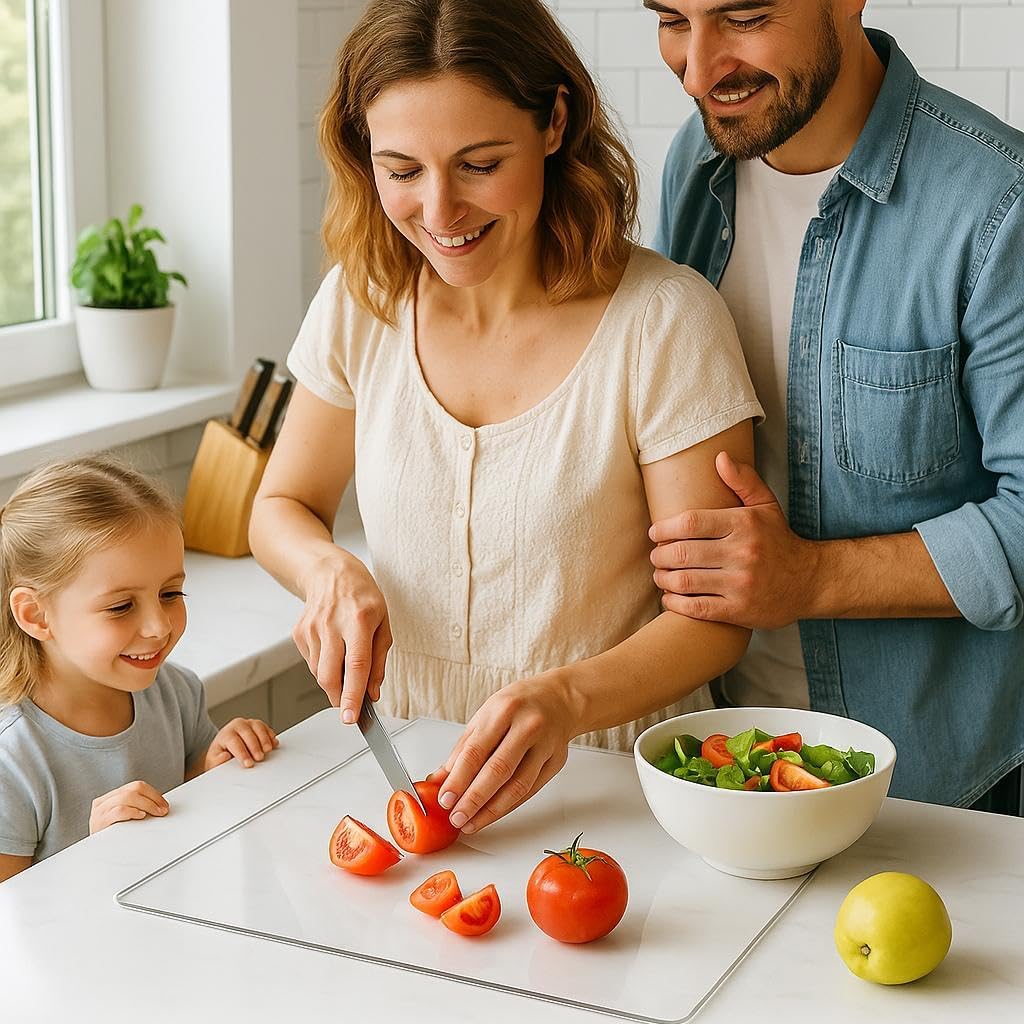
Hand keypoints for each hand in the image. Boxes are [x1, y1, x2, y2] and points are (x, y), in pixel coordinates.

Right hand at [89, 781, 168, 834]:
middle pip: (133, 789)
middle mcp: (102, 802)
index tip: (164, 804)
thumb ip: (134, 809)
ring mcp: (99, 812)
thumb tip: (160, 807)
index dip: (153, 793)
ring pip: (127, 797)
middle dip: (152, 798)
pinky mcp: (99, 822)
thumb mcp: (122, 820)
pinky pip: (119, 810)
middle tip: (163, 810)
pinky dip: (133, 811)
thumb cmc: (110, 840)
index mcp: (109, 798)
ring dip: (147, 804)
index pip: (135, 786)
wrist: (92, 857)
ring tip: (155, 813)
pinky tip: (141, 816)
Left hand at [205, 718, 278, 769]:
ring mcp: (249, 723)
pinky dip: (270, 736)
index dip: (242, 753)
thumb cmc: (221, 754)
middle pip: (247, 734)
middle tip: (259, 758)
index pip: (234, 742)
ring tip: (267, 750)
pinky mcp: (258, 725)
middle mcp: (237, 726)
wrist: (226, 747)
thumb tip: (224, 757)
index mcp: (225, 734)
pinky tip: (273, 744)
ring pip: (258, 727)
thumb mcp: (214, 760)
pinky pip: (266, 727)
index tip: (248, 763)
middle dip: (254, 747)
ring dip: (264, 740)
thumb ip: (217, 760)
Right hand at [293, 553, 392, 723]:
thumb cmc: (363, 598)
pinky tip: (332, 648)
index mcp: (359, 621)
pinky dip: (323, 666)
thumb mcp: (383, 625)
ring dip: (333, 681)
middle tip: (349, 706)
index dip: (352, 695)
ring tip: (344, 660)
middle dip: (339, 698)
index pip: (355, 666)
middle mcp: (332, 625)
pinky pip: (311, 663)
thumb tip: (372, 693)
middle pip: (330, 676)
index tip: (350, 717)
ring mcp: (312, 629)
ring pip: (318, 673)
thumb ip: (378, 662)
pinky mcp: (299, 633)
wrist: (331, 573)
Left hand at [433, 674, 577, 834]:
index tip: (445, 799)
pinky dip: (509, 806)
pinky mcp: (556, 762)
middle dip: (474, 799)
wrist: (559, 698)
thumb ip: (463, 748)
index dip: (458, 779)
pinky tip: (492, 813)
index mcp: (504, 710)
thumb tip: (440, 780)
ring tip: (471, 822)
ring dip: (491, 810)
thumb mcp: (485, 715)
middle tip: (456, 817)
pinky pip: (530, 790)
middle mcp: (527, 726)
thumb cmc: (518, 704)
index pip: (477, 750)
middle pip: (498, 771)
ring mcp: (545, 745)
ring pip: (517, 786)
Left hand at [649, 452, 820, 629]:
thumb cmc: (779, 540)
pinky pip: (696, 609)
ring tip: (661, 575)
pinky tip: (671, 597)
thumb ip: (743, 480)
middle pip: (682, 553)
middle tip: (656, 556)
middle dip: (659, 556)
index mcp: (744, 524)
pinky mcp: (739, 611)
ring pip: (685, 581)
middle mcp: (742, 554)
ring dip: (663, 579)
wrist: (811, 581)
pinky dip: (675, 604)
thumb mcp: (766, 505)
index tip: (655, 533)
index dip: (664, 528)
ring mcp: (740, 584)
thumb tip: (720, 457)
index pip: (691, 522)